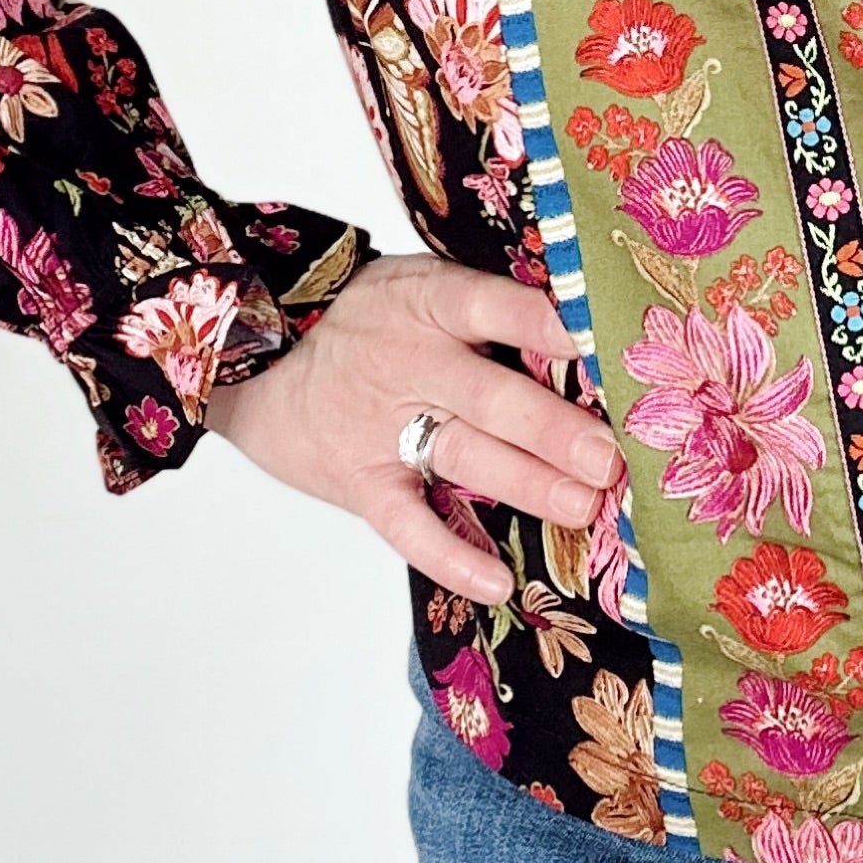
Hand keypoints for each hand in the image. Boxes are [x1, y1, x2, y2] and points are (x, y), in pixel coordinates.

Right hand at [204, 256, 623, 603]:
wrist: (253, 353)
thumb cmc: (358, 316)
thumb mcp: (418, 282)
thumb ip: (486, 305)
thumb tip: (582, 331)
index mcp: (435, 301)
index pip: (501, 307)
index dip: (552, 328)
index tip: (606, 350)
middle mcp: (415, 362)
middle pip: (496, 398)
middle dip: (558, 431)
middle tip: (610, 458)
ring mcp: (385, 425)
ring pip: (466, 457)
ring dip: (529, 484)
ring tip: (584, 506)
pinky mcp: (360, 480)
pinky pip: (408, 525)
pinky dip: (451, 556)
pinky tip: (498, 580)